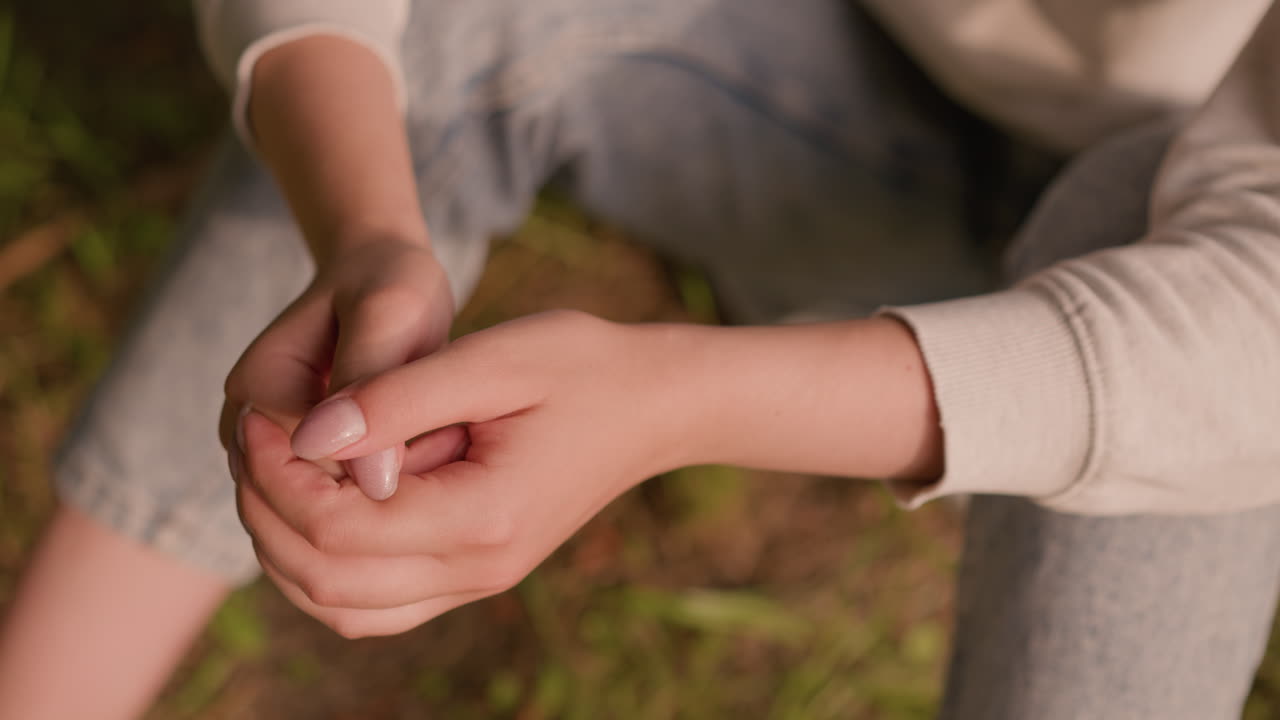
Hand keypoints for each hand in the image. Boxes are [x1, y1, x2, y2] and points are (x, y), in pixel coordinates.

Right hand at [222, 234, 454, 499]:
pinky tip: (420, 452)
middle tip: (449, 436)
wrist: (374, 277)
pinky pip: (332, 507)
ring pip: (326, 512)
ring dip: (386, 490)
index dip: (390, 464)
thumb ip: (377, 386)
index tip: (447, 427)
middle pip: (317, 501)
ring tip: (437, 438)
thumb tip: (374, 485)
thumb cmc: (388, 285)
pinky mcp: (290, 465)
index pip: (320, 473)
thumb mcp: (390, 313)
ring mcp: (261, 453)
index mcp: (258, 390)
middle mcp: (245, 430)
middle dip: (386, 481)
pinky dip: (379, 491)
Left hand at [233, 311, 691, 636]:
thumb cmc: (582, 366)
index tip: (259, 414)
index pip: (338, 527)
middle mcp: (478, 570)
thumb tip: (306, 431)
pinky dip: (326, 570)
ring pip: (343, 609)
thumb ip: (396, 395)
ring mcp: (478, 581)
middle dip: (266, 512)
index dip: (276, 475)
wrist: (654, 405)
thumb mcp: (493, 357)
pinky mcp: (476, 573)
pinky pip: (376, 606)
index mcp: (482, 517)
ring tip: (276, 473)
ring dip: (288, 550)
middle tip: (254, 440)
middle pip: (326, 581)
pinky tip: (320, 506)